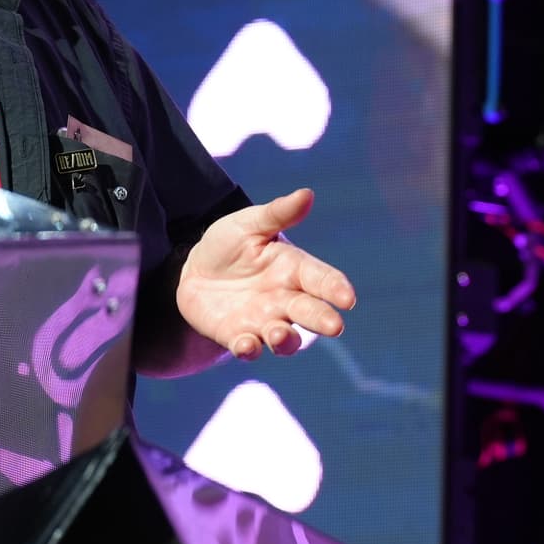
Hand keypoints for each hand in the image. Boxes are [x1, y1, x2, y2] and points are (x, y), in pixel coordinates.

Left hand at [175, 188, 356, 360]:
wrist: (195, 270)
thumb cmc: (230, 244)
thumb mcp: (250, 223)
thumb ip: (278, 214)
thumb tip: (307, 194)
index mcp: (294, 268)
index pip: (322, 279)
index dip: (336, 288)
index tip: (348, 299)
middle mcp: (285, 299)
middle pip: (310, 313)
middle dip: (322, 320)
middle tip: (335, 326)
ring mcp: (263, 321)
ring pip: (285, 339)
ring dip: (285, 340)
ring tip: (278, 334)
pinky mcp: (238, 336)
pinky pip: (248, 348)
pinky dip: (249, 349)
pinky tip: (245, 345)